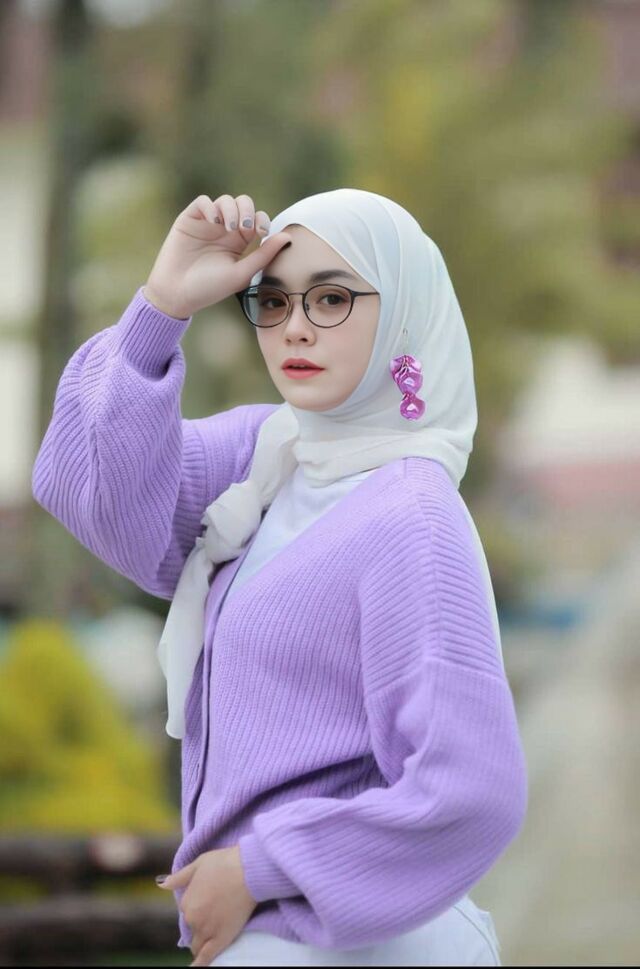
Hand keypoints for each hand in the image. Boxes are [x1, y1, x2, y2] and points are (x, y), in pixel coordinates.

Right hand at [144, 192, 291, 318]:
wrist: (178, 293)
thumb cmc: (210, 288)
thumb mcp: (242, 273)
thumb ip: (264, 255)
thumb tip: (288, 236)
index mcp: (239, 242)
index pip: (256, 220)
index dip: (262, 220)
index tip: (261, 233)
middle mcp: (224, 229)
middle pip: (243, 204)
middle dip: (247, 210)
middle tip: (244, 228)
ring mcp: (207, 223)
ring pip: (225, 201)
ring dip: (231, 210)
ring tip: (228, 227)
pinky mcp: (189, 220)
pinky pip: (203, 202)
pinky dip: (211, 207)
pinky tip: (213, 222)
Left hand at [157, 844, 257, 965]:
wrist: (248, 869)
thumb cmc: (225, 862)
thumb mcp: (198, 864)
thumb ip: (180, 877)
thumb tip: (162, 883)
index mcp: (186, 901)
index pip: (187, 912)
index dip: (198, 908)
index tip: (208, 903)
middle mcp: (193, 918)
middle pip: (193, 929)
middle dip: (200, 924)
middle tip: (215, 915)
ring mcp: (207, 930)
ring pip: (198, 945)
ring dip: (202, 943)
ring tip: (210, 939)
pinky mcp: (221, 939)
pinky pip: (206, 957)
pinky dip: (200, 964)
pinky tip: (196, 967)